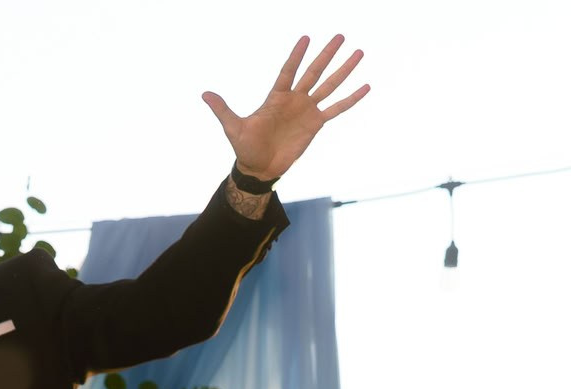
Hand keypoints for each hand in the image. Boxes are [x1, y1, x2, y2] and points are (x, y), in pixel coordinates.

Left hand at [204, 34, 370, 181]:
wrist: (259, 169)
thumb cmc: (245, 148)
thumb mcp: (233, 127)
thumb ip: (222, 109)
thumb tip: (204, 94)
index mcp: (276, 97)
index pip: (289, 71)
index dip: (296, 55)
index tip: (306, 38)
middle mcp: (294, 99)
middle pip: (314, 72)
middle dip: (326, 55)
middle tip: (340, 36)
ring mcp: (307, 110)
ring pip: (329, 85)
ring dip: (343, 70)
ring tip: (358, 53)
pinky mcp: (316, 124)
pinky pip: (337, 109)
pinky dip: (351, 99)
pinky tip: (366, 87)